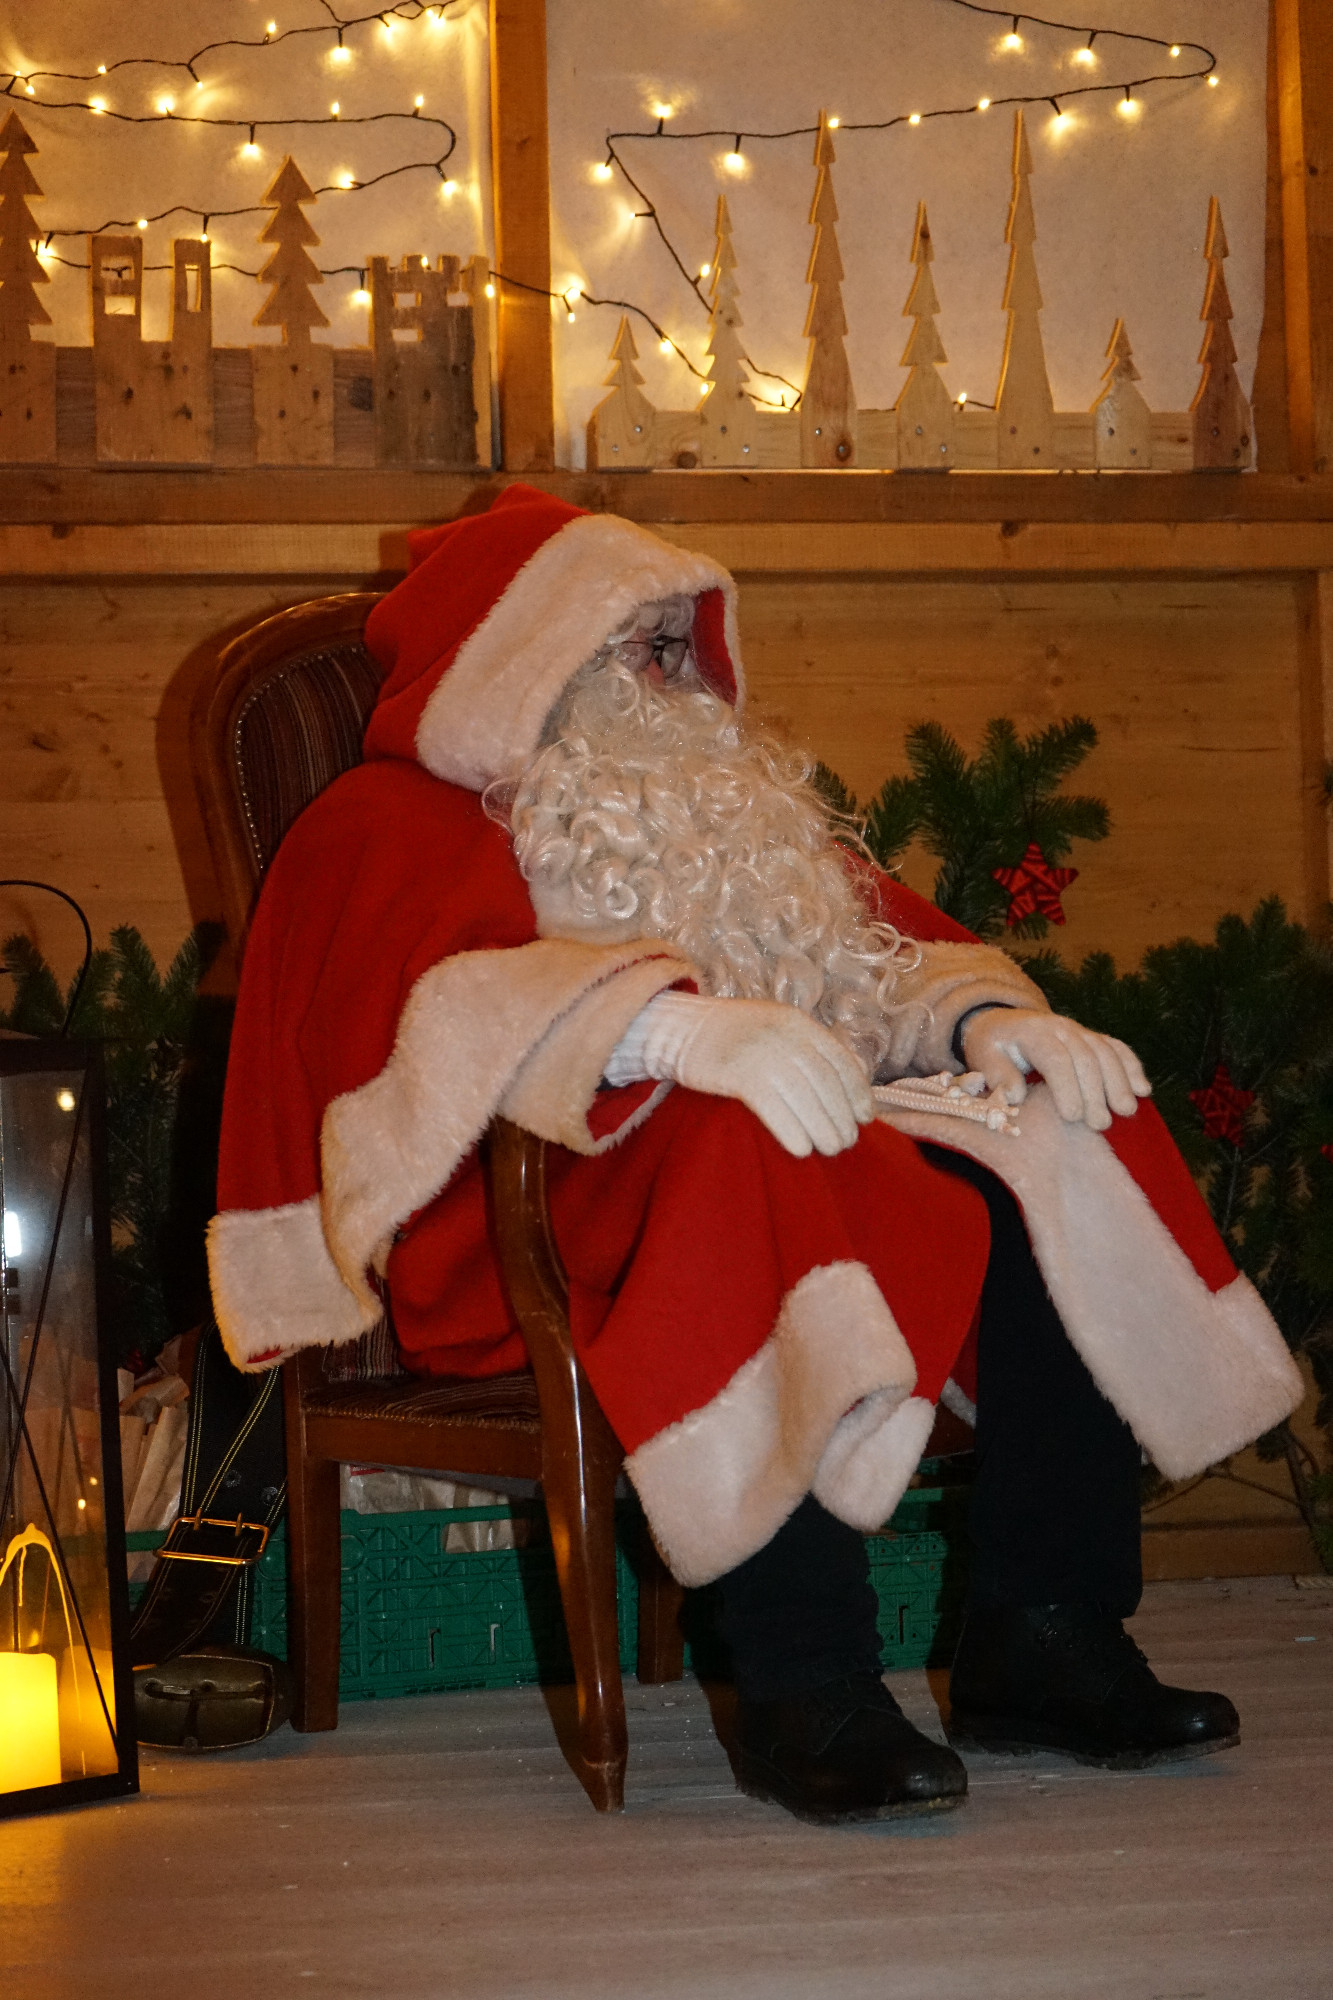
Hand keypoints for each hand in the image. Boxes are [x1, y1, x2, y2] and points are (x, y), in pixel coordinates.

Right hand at [668, 997, 875, 1157]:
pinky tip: (801, 1149)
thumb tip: (844, 1088)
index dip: (856, 1091)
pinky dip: (790, 1130)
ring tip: (830, 1149)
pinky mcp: (736, 1072)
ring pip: (803, 1096)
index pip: (839, 1059)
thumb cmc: (730, 1037)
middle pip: (823, 1081)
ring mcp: (759, 1051)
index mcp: (797, 1022)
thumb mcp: (773, 1029)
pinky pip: (772, 1106)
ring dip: (822, 1127)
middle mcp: (782, 1034)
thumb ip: (805, 1050)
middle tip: (847, 1142)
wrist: (678, 1028)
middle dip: (840, 1115)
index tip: (865, 1117)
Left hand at [960, 1007, 1150, 1130]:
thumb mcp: (983, 1057)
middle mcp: (1060, 1027)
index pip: (1055, 1058)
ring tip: (1126, 1111)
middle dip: (1095, 1092)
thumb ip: (997, 1075)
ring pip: (1106, 1052)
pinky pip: (1117, 1048)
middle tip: (1100, 1125)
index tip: (1073, 1117)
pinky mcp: (1092, 1037)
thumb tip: (1014, 1096)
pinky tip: (1143, 1090)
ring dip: (1119, 1082)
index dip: (1067, 1087)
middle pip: (1086, 1057)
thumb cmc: (992, 1047)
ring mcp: (1079, 1030)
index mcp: (1032, 1032)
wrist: (1001, 1022)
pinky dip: (1132, 1067)